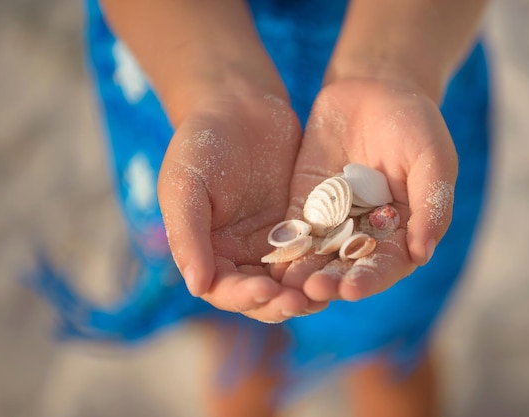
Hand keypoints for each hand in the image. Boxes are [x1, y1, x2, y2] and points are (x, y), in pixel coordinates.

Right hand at [158, 93, 326, 322]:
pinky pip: (315, 252)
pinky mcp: (303, 227)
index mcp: (208, 252)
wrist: (239, 105)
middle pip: (261, 295)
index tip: (265, 291)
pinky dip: (326, 263)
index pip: (223, 290)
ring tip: (326, 293)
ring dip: (307, 292)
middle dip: (280, 303)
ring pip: (291, 281)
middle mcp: (241, 256)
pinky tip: (344, 265)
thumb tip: (196, 287)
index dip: (242, 297)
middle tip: (302, 302)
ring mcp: (274, 244)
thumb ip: (187, 234)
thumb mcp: (185, 184)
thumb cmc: (201, 142)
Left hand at [275, 79, 457, 301]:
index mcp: (403, 231)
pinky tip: (270, 262)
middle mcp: (368, 234)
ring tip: (287, 286)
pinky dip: (285, 247)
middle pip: (349, 267)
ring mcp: (335, 221)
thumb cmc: (413, 123)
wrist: (374, 87)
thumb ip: (431, 205)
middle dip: (332, 281)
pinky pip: (296, 230)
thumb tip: (422, 254)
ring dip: (304, 272)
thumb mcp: (432, 159)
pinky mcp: (307, 206)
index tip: (352, 290)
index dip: (371, 279)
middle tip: (314, 291)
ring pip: (319, 255)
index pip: (387, 265)